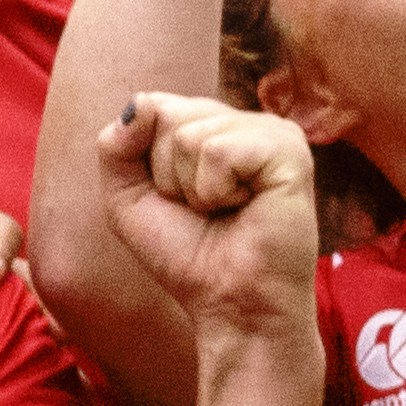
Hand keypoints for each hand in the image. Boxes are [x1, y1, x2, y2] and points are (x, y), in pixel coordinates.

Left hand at [95, 91, 321, 339]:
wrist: (230, 303)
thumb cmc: (186, 253)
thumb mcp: (127, 196)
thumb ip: (117, 144)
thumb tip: (141, 103)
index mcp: (216, 124)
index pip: (153, 106)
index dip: (148, 161)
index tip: (178, 199)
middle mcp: (246, 121)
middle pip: (168, 114)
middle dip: (167, 174)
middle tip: (204, 209)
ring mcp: (272, 132)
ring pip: (191, 133)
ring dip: (192, 187)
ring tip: (224, 210)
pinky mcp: (289, 151)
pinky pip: (219, 151)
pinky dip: (215, 190)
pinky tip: (244, 207)